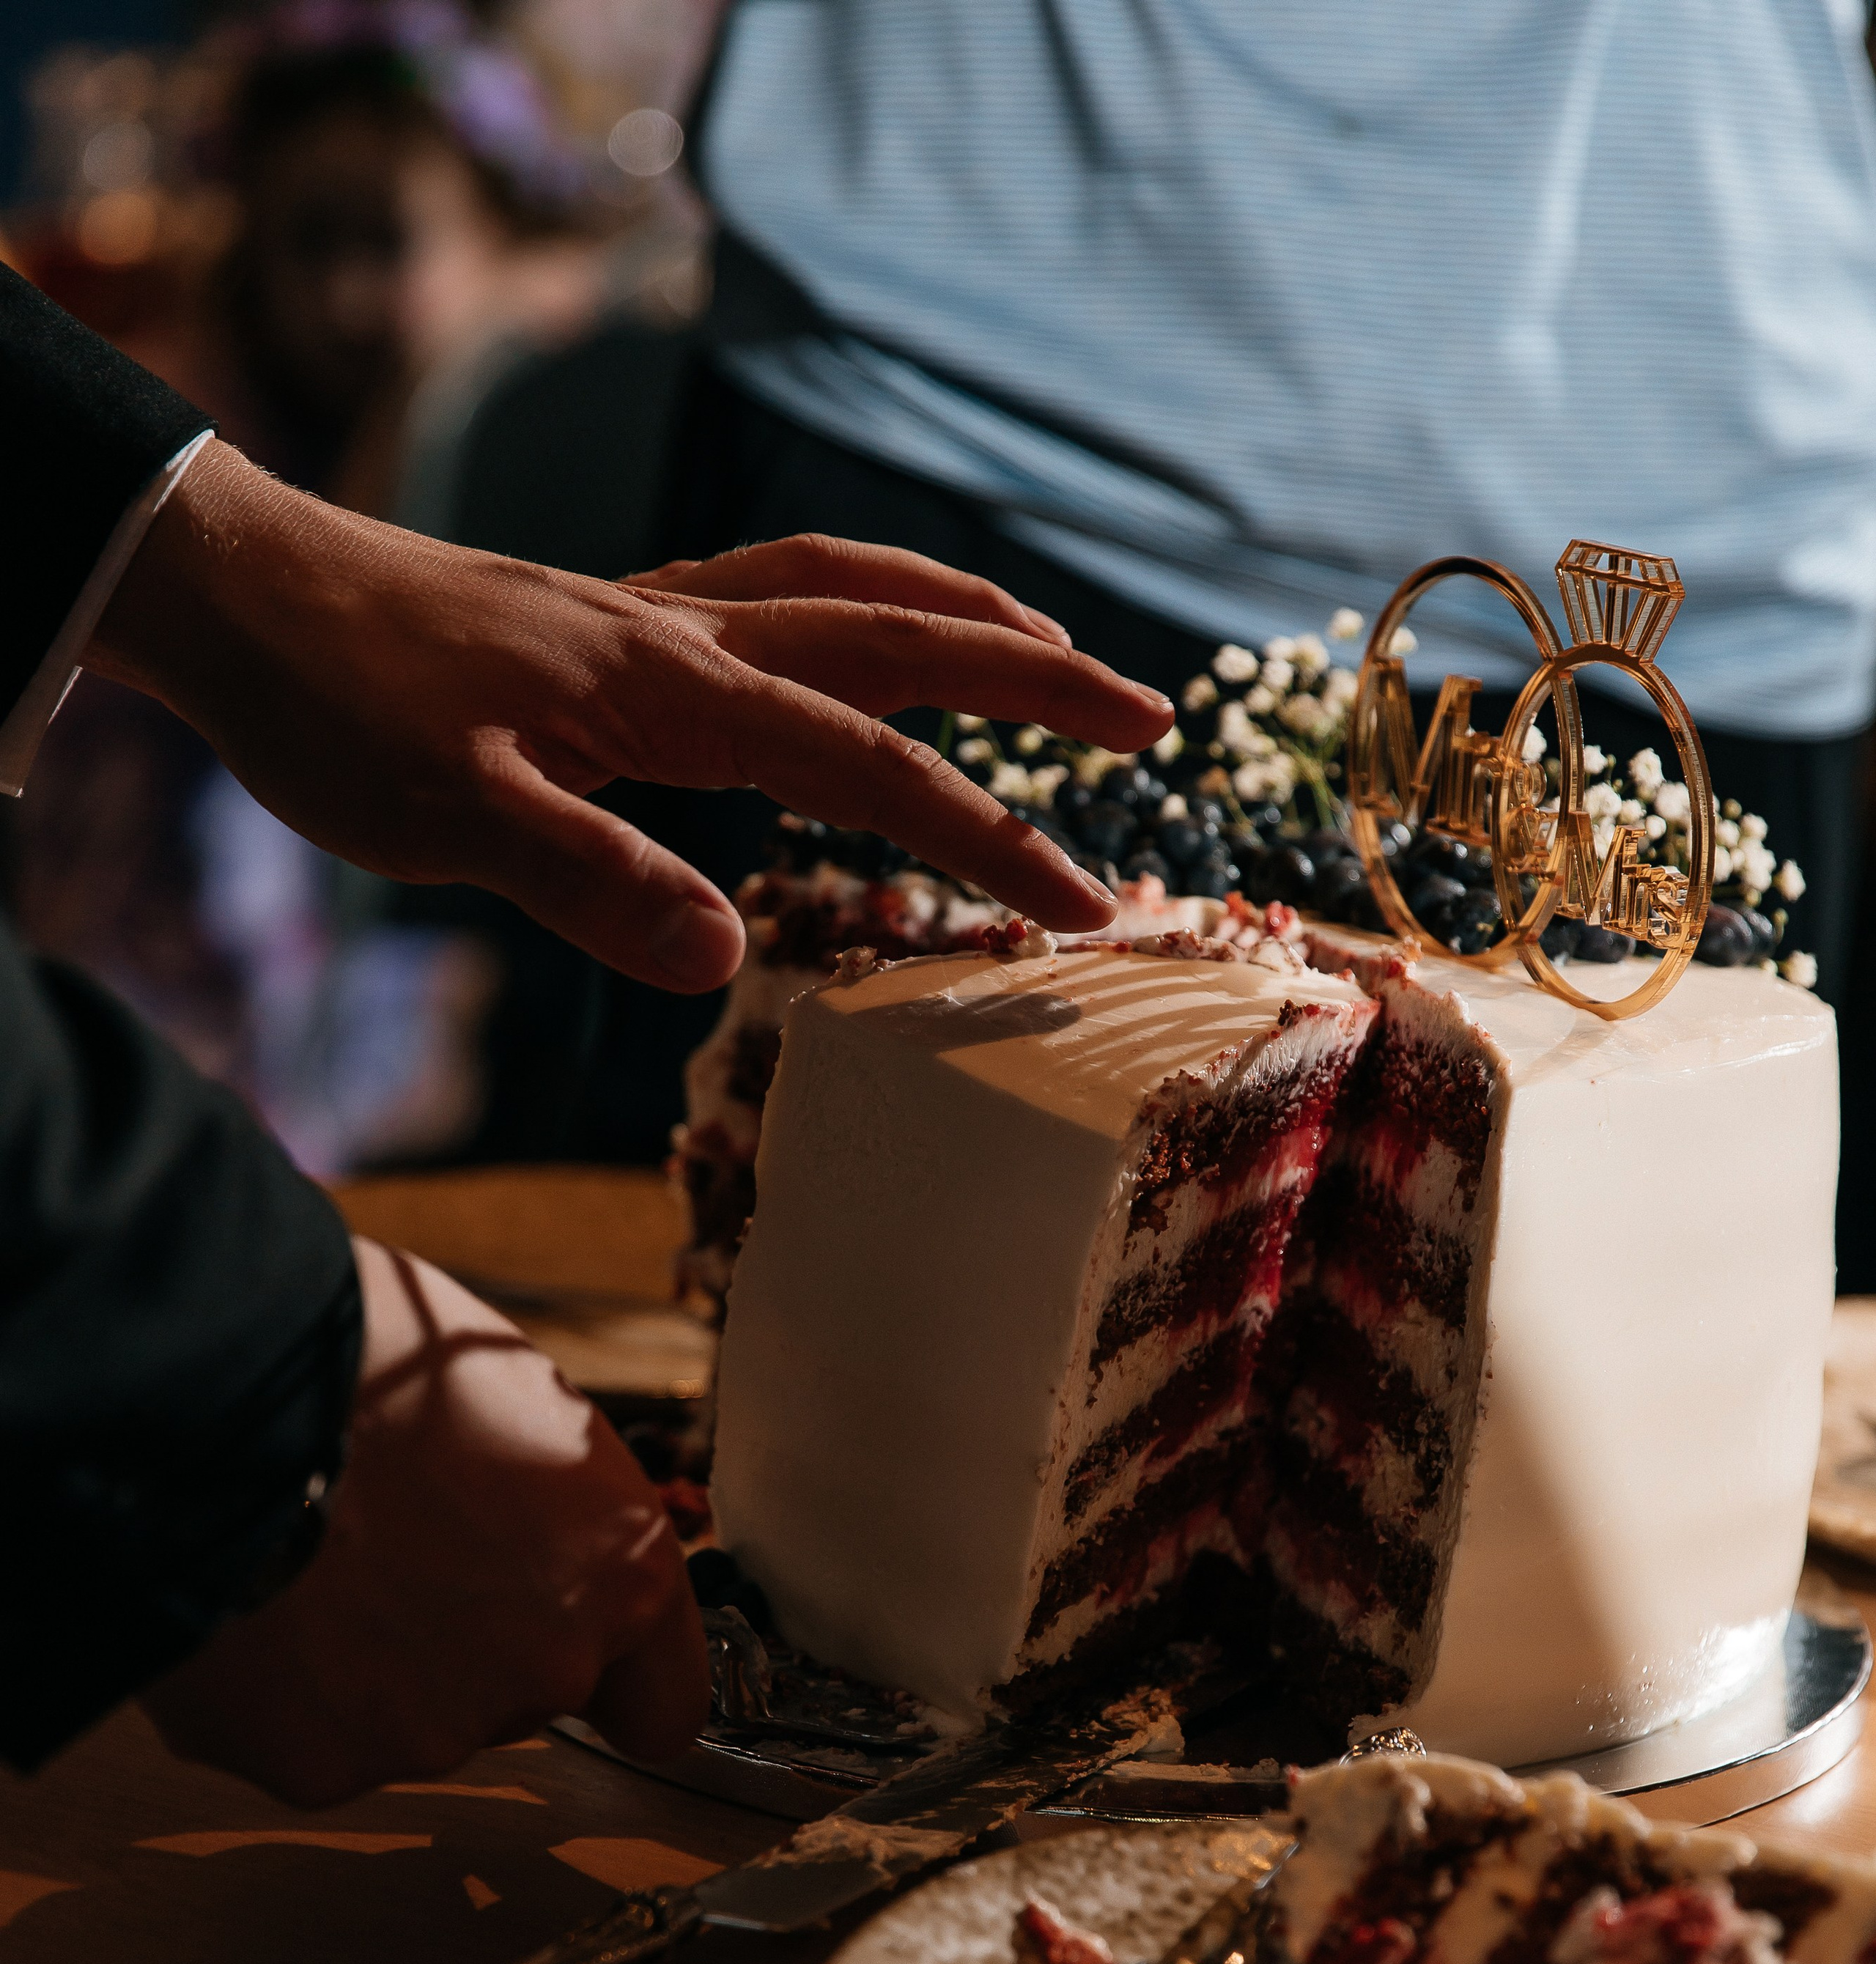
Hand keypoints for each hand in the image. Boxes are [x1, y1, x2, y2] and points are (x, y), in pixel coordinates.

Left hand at [88, 444, 1171, 992]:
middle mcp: (689, 633)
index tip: (1086, 908)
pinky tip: (864, 638)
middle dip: (1037, 677)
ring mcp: (657, 614)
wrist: (245, 594)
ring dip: (963, 614)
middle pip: (903, 635)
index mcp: (675, 691)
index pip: (874, 764)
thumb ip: (594, 883)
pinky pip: (782, 589)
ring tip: (1051, 650)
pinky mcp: (618, 617)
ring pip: (850, 589)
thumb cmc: (342, 711)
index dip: (989, 836)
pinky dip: (862, 600)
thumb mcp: (454, 822)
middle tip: (1150, 715)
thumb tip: (726, 963)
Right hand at [141, 1240, 706, 1805]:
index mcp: (617, 1569)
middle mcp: (547, 1665)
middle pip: (524, 1693)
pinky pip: (315, 1735)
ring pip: (417, 1717)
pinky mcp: (322, 1765)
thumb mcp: (515, 1400)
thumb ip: (554, 1502)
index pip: (662, 1699)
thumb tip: (540, 1522)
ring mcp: (435, 1729)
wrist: (217, 1398)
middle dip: (472, 1641)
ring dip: (376, 1663)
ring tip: (311, 1563)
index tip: (587, 1669)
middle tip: (396, 1554)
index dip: (619, 1681)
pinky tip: (256, 1609)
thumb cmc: (366, 1363)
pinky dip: (288, 1692)